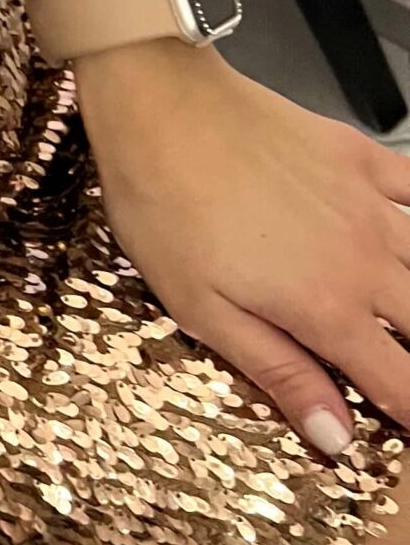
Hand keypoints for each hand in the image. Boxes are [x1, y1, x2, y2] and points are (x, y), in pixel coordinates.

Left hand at [74, 40, 409, 457]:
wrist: (160, 107)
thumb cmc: (165, 208)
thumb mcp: (203, 310)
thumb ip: (279, 372)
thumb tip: (337, 437)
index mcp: (326, 309)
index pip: (403, 384)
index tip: (408, 430)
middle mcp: (367, 261)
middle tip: (398, 366)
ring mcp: (370, 205)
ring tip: (401, 316)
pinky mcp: (361, 158)